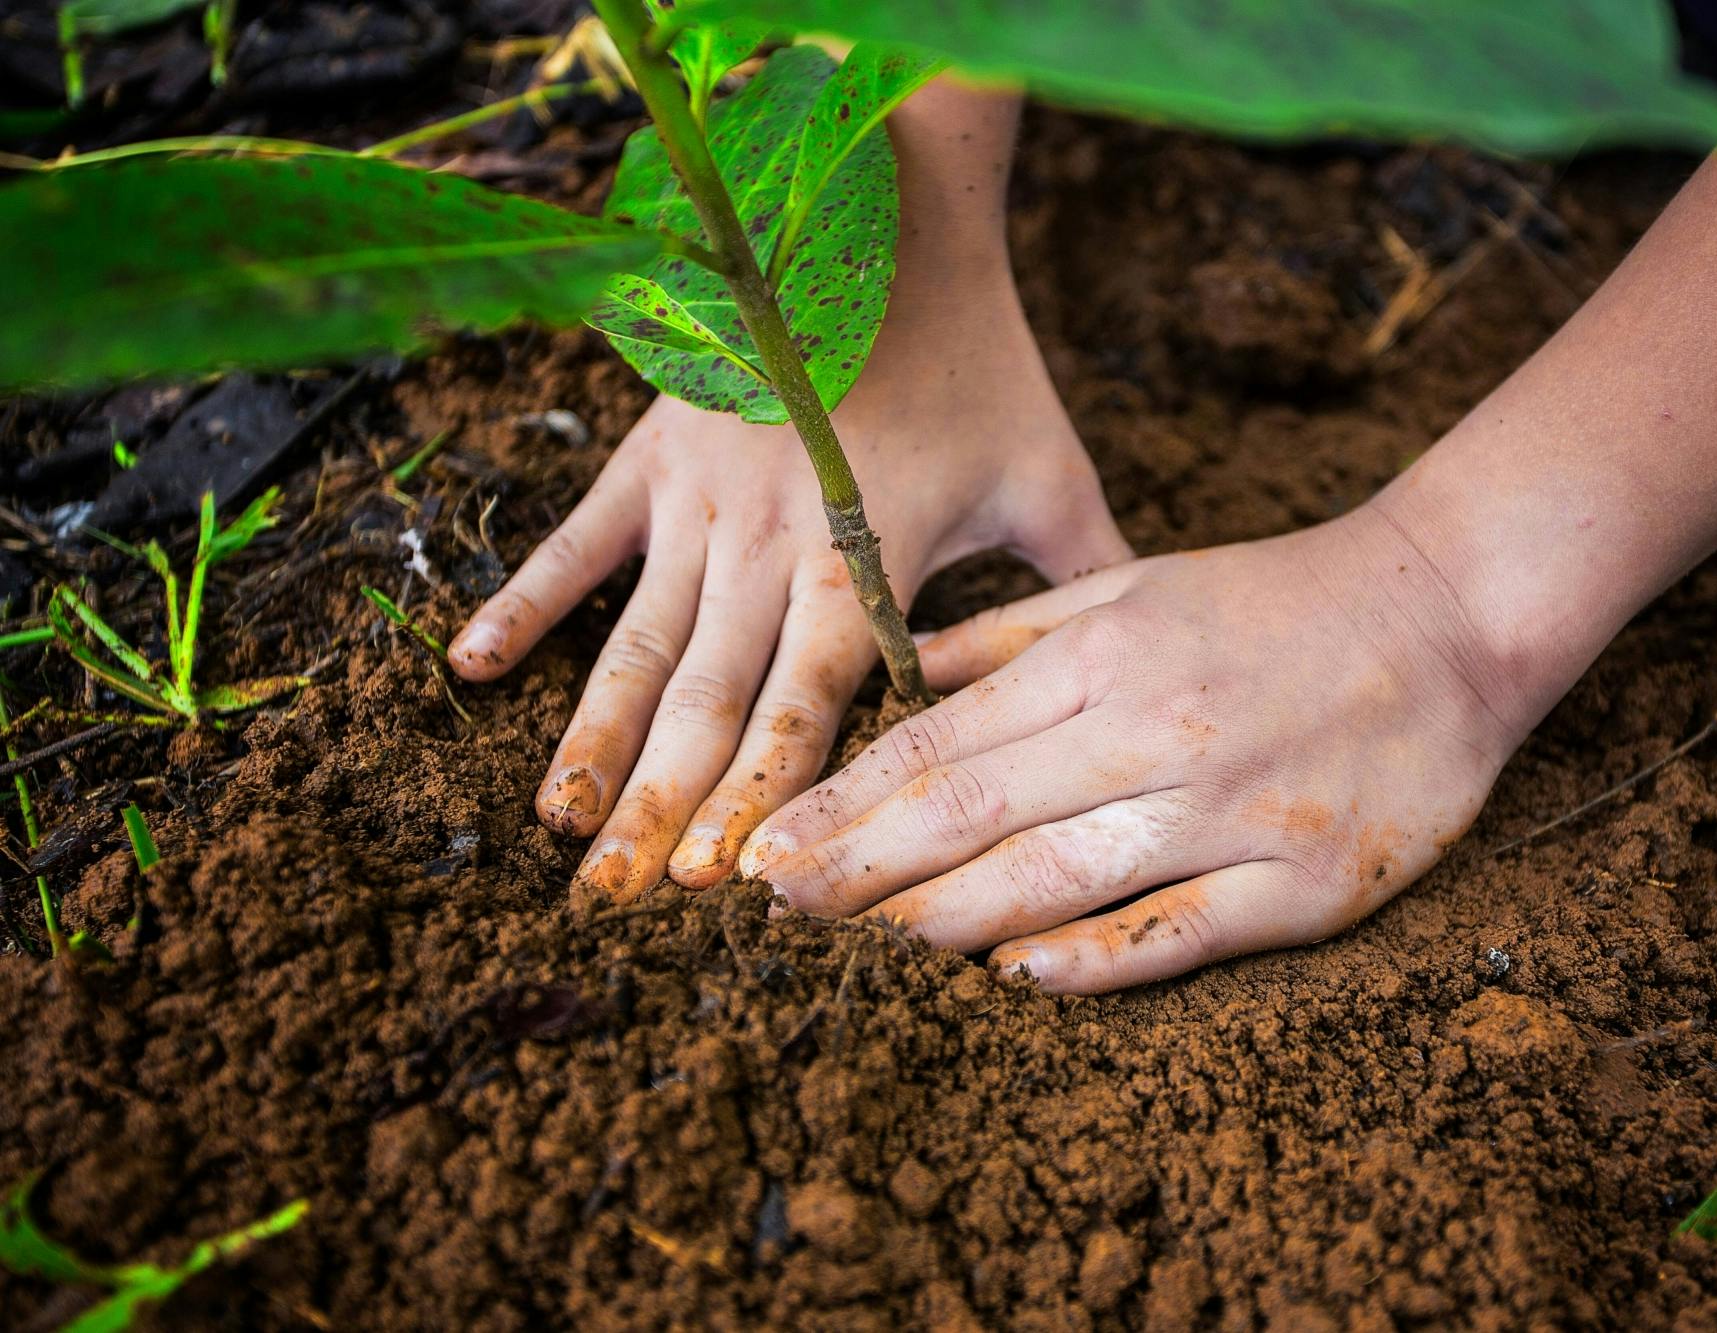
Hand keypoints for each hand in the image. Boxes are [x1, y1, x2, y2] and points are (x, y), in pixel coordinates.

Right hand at [449, 86, 1128, 900]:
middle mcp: (770, 546)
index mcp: (864, 560)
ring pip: (638, 646)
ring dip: (594, 742)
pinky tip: (470, 671)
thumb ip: (1081, 582)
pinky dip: (524, 604)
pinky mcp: (653, 455)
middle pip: (710, 702)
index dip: (764, 800)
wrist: (884, 216)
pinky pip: (576, 542)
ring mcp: (699, 501)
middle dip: (662, 808)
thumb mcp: (1049, 470)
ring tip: (556, 828)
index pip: (807, 708)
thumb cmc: (977, 352)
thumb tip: (1134, 676)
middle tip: (615, 903)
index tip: (722, 888)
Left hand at [737, 501, 1547, 992]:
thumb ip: (1016, 631)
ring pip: (1058, 878)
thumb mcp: (1138, 580)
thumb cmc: (1278, 599)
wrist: (1453, 611)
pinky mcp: (1302, 883)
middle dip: (860, 868)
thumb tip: (901, 666)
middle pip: (975, 815)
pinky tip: (1017, 981)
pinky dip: (1095, 960)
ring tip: (861, 952)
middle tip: (773, 912)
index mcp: (1106, 658)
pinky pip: (1179, 930)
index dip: (845, 801)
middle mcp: (1154, 730)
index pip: (942, 741)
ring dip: (945, 921)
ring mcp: (1229, 812)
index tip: (770, 848)